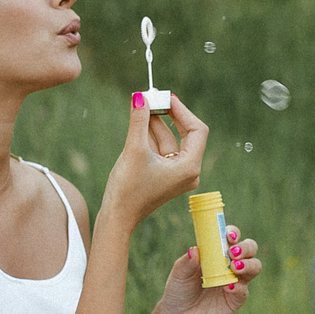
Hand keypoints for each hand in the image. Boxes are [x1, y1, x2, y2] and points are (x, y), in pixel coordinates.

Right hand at [100, 94, 206, 225]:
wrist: (117, 216)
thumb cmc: (128, 188)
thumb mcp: (134, 149)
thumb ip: (139, 121)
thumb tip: (140, 97)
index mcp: (189, 167)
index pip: (197, 129)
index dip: (182, 111)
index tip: (167, 97)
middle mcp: (189, 171)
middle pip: (187, 133)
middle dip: (170, 116)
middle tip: (155, 98)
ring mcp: (178, 174)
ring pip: (171, 140)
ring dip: (158, 124)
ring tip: (143, 106)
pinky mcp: (166, 175)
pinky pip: (163, 150)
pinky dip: (153, 136)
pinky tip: (141, 122)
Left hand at [157, 225, 260, 313]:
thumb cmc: (179, 289)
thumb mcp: (179, 274)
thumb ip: (187, 262)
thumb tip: (195, 250)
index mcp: (217, 252)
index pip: (232, 237)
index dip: (233, 233)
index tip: (228, 236)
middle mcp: (231, 264)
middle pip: (250, 249)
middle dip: (246, 247)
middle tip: (233, 253)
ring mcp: (236, 281)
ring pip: (255, 267)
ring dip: (248, 264)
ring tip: (235, 267)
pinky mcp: (236, 299)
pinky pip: (244, 291)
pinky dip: (238, 287)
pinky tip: (228, 286)